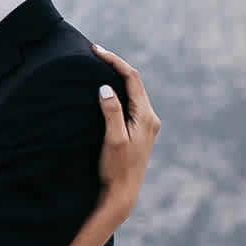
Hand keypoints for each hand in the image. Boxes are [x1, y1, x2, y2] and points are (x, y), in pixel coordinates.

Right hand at [92, 44, 159, 221]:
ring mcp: (147, 125)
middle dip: (116, 66)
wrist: (123, 195)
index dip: (115, 61)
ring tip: (99, 66)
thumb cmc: (116, 169)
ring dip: (118, 78)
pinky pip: (131, 103)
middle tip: (95, 53)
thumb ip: (111, 111)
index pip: (132, 78)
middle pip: (134, 82)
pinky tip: (107, 91)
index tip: (96, 50)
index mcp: (146, 116)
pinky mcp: (140, 132)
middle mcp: (150, 118)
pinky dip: (119, 91)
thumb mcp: (112, 139)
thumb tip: (105, 87)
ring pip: (133, 92)